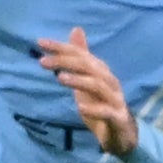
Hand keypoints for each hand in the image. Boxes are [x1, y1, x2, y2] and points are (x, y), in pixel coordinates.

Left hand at [36, 28, 136, 156]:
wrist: (122, 133)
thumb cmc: (102, 104)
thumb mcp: (88, 79)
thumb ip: (81, 58)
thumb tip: (76, 29)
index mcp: (101, 71)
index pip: (80, 54)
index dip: (61, 47)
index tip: (40, 42)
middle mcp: (109, 81)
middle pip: (89, 66)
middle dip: (66, 61)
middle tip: (42, 61)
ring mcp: (115, 100)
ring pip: (98, 86)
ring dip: (79, 80)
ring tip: (59, 78)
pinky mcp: (117, 118)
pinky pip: (107, 112)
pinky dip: (94, 109)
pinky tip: (80, 107)